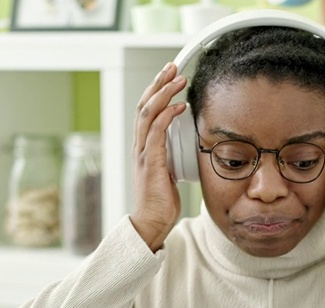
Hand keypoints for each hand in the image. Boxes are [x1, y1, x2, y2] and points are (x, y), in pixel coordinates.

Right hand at [130, 62, 187, 251]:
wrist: (151, 223)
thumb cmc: (161, 201)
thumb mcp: (168, 171)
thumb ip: (171, 154)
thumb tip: (184, 143)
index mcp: (143, 147)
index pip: (146, 111)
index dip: (156, 91)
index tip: (169, 76)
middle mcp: (139, 146)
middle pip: (144, 105)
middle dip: (158, 83)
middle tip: (172, 67)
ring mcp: (143, 154)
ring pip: (148, 113)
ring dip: (164, 93)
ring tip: (179, 79)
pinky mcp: (150, 163)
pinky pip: (156, 133)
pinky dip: (167, 116)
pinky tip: (179, 106)